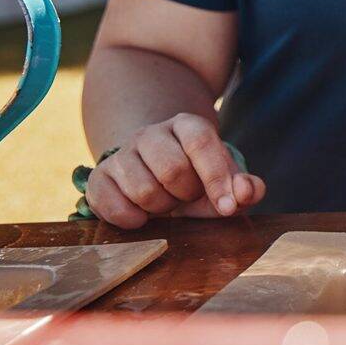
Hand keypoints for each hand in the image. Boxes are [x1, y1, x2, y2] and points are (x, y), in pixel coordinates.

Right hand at [83, 113, 265, 228]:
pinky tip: (143, 216)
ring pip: (142, 190)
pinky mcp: (99, 177)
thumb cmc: (196, 180)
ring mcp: (121, 153)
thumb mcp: (224, 182)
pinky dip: (132, 219)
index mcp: (186, 125)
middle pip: (172, 169)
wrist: (154, 177)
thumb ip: (244, 187)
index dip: (216, 177)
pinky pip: (112, 205)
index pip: (201, 142)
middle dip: (186, 194)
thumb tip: (246, 192)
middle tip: (187, 196)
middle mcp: (151, 133)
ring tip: (166, 201)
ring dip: (161, 208)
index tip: (228, 207)